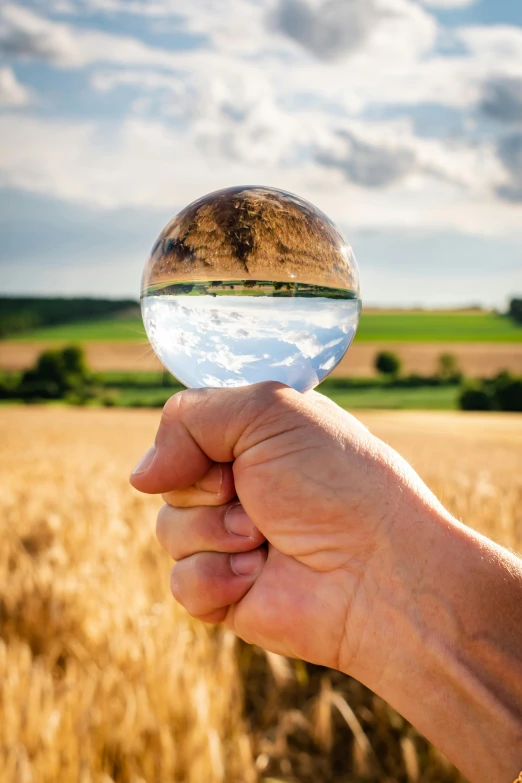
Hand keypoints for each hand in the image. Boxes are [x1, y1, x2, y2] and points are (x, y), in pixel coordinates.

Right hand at [129, 382, 447, 672]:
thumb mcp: (268, 413)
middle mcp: (241, 489)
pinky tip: (255, 575)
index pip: (185, 431)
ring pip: (168, 531)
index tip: (227, 453)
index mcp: (255, 441)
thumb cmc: (335, 481)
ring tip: (264, 538)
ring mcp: (233, 542)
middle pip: (169, 482)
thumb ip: (191, 417)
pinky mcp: (228, 593)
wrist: (377, 570)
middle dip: (206, 488)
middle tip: (253, 495)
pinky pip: (180, 583)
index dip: (192, 442)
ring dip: (215, 531)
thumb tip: (141, 476)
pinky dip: (215, 577)